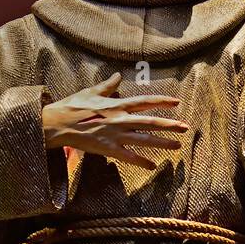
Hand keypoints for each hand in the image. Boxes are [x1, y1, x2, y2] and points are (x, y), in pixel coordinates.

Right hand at [41, 72, 187, 169]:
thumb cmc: (73, 107)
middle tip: (186, 127)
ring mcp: (115, 136)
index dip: (162, 101)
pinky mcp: (108, 149)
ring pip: (144, 140)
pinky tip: (152, 166)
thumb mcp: (91, 92)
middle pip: (150, 122)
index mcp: (117, 105)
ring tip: (177, 146)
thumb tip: (118, 76)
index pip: (144, 101)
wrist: (58, 124)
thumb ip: (107, 85)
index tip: (177, 102)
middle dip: (169, 125)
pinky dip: (141, 162)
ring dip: (162, 143)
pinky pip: (128, 157)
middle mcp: (119, 120)